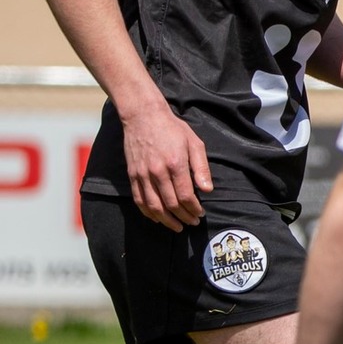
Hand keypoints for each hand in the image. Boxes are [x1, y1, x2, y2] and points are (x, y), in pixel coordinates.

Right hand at [122, 102, 212, 230]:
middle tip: (192, 223)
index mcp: (175, 164)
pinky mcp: (132, 175)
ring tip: (177, 227)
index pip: (186, 196)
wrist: (143, 116)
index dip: (194, 209)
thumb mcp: (194, 143)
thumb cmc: (172, 129)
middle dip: (184, 217)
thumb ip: (201, 168)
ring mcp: (143, 174)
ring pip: (154, 206)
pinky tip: (157, 218)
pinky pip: (139, 199)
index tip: (200, 214)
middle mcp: (157, 172)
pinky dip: (148, 213)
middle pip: (171, 204)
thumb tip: (207, 190)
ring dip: (166, 220)